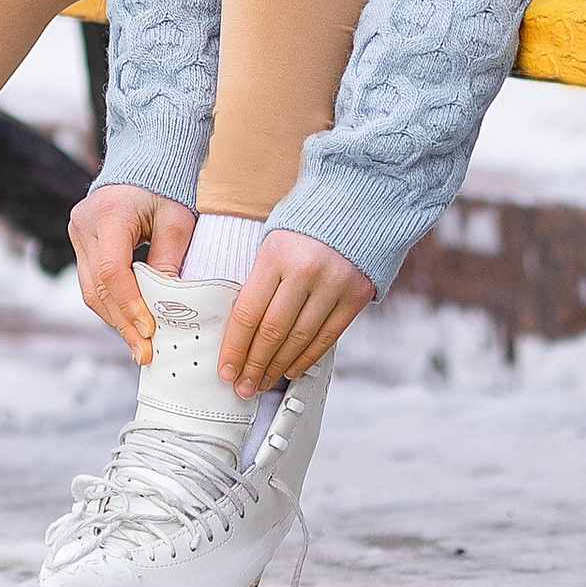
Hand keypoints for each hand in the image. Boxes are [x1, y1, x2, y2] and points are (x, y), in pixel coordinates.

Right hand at [68, 182, 196, 356]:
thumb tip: (168, 310)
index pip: (113, 270)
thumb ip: (169, 263)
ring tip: (140, 346)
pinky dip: (112, 304)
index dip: (130, 304)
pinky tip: (131, 324)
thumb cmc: (166, 188)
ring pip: (91, 290)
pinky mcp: (80, 242)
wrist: (145, 161)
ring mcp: (77, 234)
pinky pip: (92, 282)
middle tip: (145, 352)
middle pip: (98, 286)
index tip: (150, 330)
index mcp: (110, 213)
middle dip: (123, 323)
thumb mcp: (177, 222)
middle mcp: (84, 224)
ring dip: (116, 319)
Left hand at [220, 233, 373, 394]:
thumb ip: (260, 279)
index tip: (226, 369)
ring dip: (278, 367)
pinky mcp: (357, 295)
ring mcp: (335, 284)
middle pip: (272, 332)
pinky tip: (291, 368)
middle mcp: (306, 271)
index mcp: (276, 254)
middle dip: (254, 366)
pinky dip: (307, 358)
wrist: (359, 201)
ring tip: (263, 382)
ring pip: (299, 340)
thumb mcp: (274, 239)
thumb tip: (240, 327)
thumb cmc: (307, 220)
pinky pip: (327, 337)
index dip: (235, 348)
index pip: (248, 313)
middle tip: (243, 386)